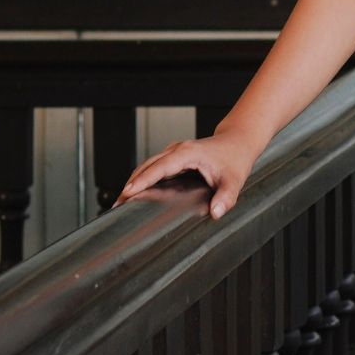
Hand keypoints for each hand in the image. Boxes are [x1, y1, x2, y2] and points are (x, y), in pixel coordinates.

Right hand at [113, 127, 257, 220]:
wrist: (237, 141)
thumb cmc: (235, 158)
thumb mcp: (234, 180)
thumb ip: (226, 198)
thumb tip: (216, 213)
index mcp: (187, 153)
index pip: (159, 167)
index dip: (143, 180)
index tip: (128, 191)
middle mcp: (176, 150)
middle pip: (146, 166)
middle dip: (131, 184)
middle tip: (118, 203)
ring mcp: (174, 153)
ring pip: (147, 166)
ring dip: (134, 181)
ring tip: (121, 201)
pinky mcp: (174, 158)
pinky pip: (153, 168)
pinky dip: (142, 178)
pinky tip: (137, 192)